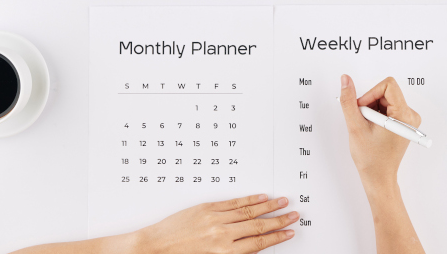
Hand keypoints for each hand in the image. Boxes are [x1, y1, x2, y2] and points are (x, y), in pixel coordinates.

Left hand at [136, 193, 296, 253]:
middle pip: (258, 225)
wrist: (154, 249)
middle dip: (278, 220)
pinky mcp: (206, 208)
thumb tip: (251, 247)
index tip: (289, 232)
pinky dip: (248, 199)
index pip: (259, 242)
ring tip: (282, 202)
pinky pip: (232, 203)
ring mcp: (215, 219)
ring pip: (248, 211)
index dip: (276, 236)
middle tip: (293, 214)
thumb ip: (232, 253)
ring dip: (268, 207)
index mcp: (225, 252)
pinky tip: (259, 198)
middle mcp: (222, 235)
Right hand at [339, 75, 421, 191]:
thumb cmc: (371, 158)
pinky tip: (372, 129)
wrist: (378, 177)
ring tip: (368, 127)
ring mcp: (408, 120)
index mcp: (404, 116)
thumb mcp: (355, 126)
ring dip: (372, 110)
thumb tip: (346, 80)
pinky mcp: (403, 123)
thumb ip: (348, 101)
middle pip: (386, 92)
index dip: (370, 93)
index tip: (362, 107)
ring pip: (385, 100)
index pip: (388, 85)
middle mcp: (410, 116)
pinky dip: (376, 115)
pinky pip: (387, 108)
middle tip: (363, 121)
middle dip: (370, 103)